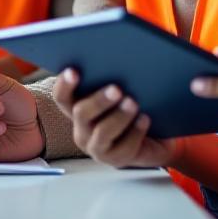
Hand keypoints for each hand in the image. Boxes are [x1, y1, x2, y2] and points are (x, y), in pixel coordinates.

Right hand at [53, 68, 176, 168]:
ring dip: (119, 116)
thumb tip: (118, 58)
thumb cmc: (135, 107)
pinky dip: (135, 131)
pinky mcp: (115, 160)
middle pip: (81, 113)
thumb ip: (112, 79)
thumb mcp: (121, 92)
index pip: (62, 97)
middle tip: (116, 89)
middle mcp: (82, 128)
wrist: (155, 138)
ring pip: (102, 132)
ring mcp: (96, 147)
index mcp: (77, 108)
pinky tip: (145, 119)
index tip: (74, 71)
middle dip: (98, 100)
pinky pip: (123, 147)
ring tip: (133, 102)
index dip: (65, 84)